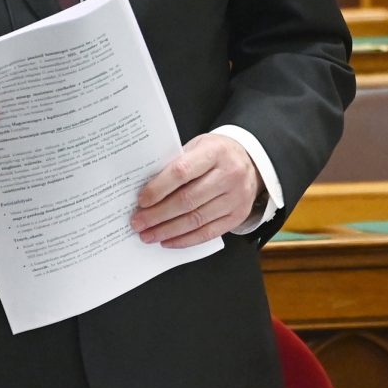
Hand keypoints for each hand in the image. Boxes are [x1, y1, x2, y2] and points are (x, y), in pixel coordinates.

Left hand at [132, 133, 262, 247]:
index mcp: (216, 152)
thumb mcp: (198, 146)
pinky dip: (186, 240)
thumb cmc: (216, 154)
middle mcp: (230, 174)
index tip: (141, 200)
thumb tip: (146, 190)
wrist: (250, 162)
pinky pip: (208, 233)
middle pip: (188, 200)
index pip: (182, 171)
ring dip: (168, 230)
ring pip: (196, 219)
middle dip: (158, 214)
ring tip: (148, 234)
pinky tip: (168, 241)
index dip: (159, 188)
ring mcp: (236, 197)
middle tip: (138, 222)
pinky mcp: (238, 216)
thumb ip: (177, 163)